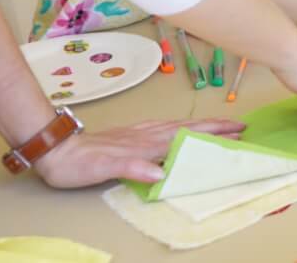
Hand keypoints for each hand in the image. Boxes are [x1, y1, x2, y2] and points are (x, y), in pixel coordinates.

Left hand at [33, 118, 244, 187]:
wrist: (56, 149)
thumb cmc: (79, 164)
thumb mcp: (104, 169)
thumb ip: (133, 168)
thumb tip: (162, 173)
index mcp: (146, 144)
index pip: (187, 137)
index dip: (213, 134)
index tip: (238, 132)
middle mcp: (146, 135)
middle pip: (188, 127)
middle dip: (216, 126)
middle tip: (241, 125)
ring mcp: (138, 132)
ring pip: (178, 125)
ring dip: (201, 124)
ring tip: (221, 124)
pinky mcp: (129, 133)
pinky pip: (163, 126)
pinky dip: (179, 125)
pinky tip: (180, 126)